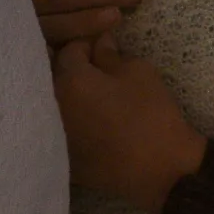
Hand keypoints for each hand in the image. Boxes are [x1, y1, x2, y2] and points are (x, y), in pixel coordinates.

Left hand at [51, 36, 205, 212]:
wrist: (163, 170)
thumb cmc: (152, 114)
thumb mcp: (137, 72)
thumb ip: (110, 54)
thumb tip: (99, 43)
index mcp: (69, 81)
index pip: (68, 51)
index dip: (86, 45)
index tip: (101, 48)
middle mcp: (52, 106)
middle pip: (51, 76)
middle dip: (69, 68)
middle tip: (93, 69)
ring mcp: (55, 135)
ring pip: (51, 105)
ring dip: (65, 95)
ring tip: (89, 94)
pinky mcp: (63, 158)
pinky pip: (57, 131)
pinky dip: (67, 122)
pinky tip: (86, 122)